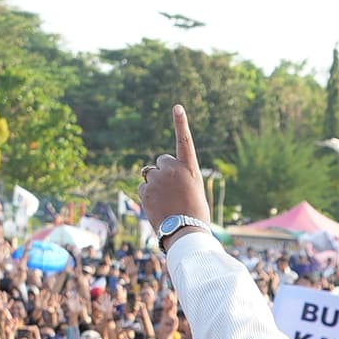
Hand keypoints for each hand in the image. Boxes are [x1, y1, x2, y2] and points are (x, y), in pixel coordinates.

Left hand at [140, 106, 212, 228]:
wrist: (185, 232)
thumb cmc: (194, 214)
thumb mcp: (194, 191)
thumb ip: (180, 178)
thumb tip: (160, 177)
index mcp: (190, 168)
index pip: (185, 141)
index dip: (180, 123)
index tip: (177, 107)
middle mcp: (173, 169)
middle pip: (161, 161)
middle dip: (163, 171)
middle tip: (172, 190)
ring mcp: (158, 178)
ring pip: (150, 174)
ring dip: (155, 184)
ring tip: (166, 201)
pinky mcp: (145, 189)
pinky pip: (143, 187)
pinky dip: (148, 195)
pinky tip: (157, 206)